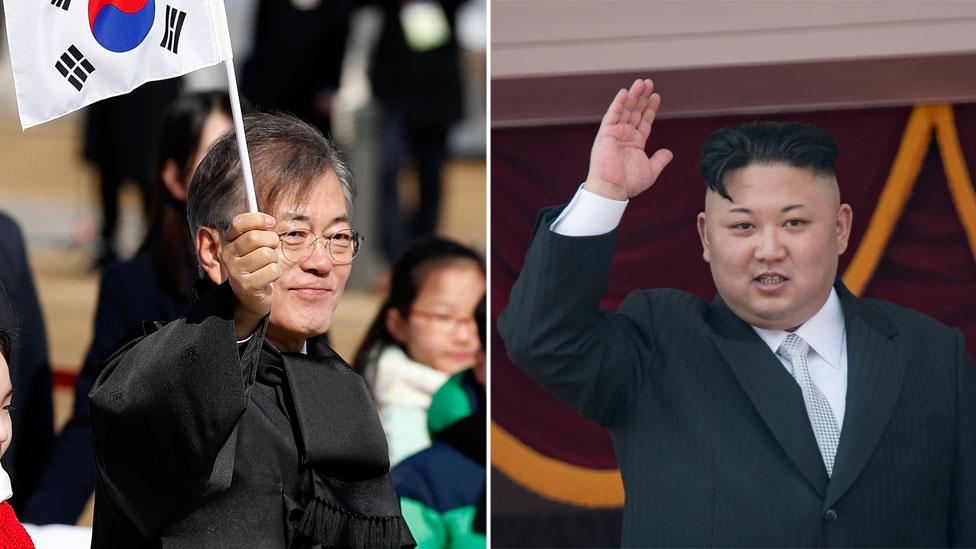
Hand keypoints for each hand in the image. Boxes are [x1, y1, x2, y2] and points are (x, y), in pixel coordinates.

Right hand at [222, 212, 280, 338]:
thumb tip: (269, 220)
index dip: (258, 219)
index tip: (271, 222)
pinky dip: (275, 272)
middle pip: (256, 237)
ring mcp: (236, 271)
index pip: (239, 222)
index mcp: (228, 241)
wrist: (249, 297)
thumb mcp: (253, 246)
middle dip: (271, 240)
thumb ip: (258, 230)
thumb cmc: (255, 264)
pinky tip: (267, 277)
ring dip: (274, 259)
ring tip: (267, 265)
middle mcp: (227, 255)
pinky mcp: (247, 286)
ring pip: (267, 254)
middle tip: (272, 247)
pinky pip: (272, 270)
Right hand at [585, 79, 672, 199]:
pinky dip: (618, 104)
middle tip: (649, 83)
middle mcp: (625, 135)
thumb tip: (669, 153)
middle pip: (635, 111)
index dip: (650, 108)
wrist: (613, 189)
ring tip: (641, 83)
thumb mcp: (651, 170)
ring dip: (633, 96)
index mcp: (636, 142)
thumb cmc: (629, 183)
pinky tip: (625, 93)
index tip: (657, 96)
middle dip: (642, 97)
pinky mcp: (606, 134)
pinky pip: (612, 115)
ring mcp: (615, 133)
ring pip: (625, 110)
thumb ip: (659, 160)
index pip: (644, 120)